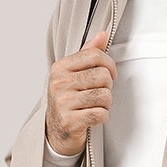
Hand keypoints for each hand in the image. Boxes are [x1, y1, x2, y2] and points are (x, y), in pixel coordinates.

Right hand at [46, 30, 117, 151]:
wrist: (56, 130)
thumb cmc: (68, 99)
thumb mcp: (74, 73)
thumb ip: (88, 53)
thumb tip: (103, 35)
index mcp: (60, 68)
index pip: (95, 56)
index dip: (110, 65)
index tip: (110, 74)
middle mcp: (59, 83)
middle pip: (103, 76)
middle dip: (107, 87)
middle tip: (99, 93)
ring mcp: (63, 103)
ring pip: (105, 96)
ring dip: (106, 103)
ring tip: (95, 105)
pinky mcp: (70, 121)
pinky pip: (101, 114)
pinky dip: (102, 116)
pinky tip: (93, 116)